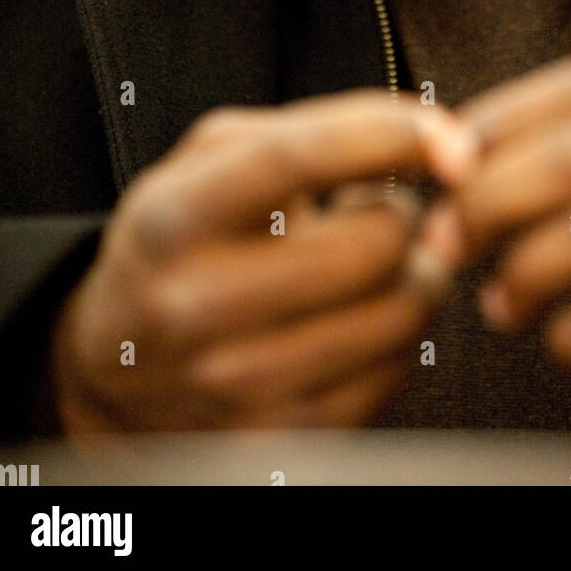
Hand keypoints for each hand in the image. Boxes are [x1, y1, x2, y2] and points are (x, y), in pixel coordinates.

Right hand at [50, 90, 473, 432]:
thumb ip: (318, 128)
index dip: (388, 137)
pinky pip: (393, 375)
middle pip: (373, 246)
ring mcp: (232, 383)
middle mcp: (193, 303)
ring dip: (414, 276)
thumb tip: (442, 140)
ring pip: (398, 314)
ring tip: (377, 265)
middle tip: (382, 213)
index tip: (452, 141)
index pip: (295, 158)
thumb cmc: (190, 234)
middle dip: (403, 217)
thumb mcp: (215, 159)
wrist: (118, 363)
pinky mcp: (274, 442)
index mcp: (174, 216)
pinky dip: (398, 338)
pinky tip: (362, 318)